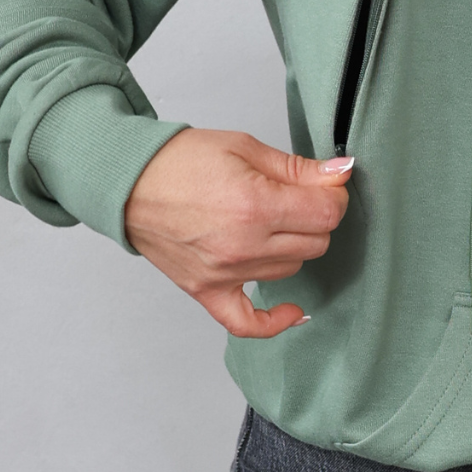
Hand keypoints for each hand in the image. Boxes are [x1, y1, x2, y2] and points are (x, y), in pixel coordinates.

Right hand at [123, 128, 351, 337]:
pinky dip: (275, 322)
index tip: (324, 188)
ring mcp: (224, 274)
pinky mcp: (206, 291)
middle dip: (314, 218)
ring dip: (292, 248)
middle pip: (315, 243)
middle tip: (297, 200)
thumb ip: (297, 168)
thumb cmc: (181, 161)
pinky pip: (248, 323)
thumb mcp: (245, 147)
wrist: (130, 181)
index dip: (333, 198)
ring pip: (291, 270)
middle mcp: (242, 246)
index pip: (327, 214)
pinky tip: (293, 309)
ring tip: (270, 223)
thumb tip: (341, 173)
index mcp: (255, 205)